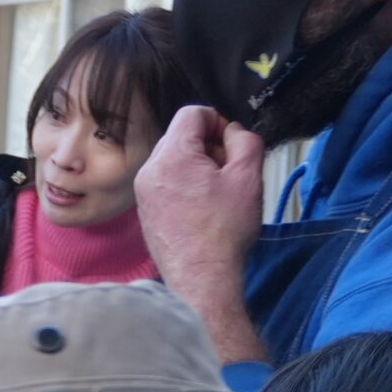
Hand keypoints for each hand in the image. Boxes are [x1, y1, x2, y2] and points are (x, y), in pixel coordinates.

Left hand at [133, 104, 271, 362]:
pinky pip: (167, 183)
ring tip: (217, 195)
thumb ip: (245, 140)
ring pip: (175, 160)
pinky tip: (203, 209)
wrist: (200, 278)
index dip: (218, 122)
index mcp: (170, 156)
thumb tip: (232, 132)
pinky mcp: (145, 211)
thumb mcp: (248, 175)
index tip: (231, 146)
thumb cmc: (223, 230)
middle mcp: (148, 171)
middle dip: (209, 147)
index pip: (192, 113)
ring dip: (199, 168)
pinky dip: (187, 186)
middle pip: (181, 137)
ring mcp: (143, 193)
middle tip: (228, 174)